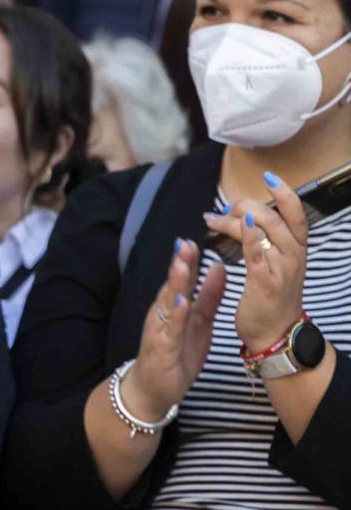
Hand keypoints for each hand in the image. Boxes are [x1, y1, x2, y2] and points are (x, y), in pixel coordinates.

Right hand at [122, 236, 225, 418]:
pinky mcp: (161, 348)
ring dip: (173, 284)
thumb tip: (219, 267)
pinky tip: (181, 303)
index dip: (188, 260)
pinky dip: (175, 316)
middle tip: (185, 244)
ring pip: (167, 304)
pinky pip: (169, 330)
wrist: (154, 389)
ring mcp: (160, 330)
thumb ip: (208, 296)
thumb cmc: (176, 354)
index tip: (195, 239)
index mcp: (175, 307)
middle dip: (178, 266)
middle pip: (172, 285)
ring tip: (181, 266)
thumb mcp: (200, 322)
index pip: (182, 279)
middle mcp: (164, 314)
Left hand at [207, 171, 307, 352]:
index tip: (268, 176)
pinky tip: (233, 224)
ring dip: (236, 218)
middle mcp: (293, 255)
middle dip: (249, 205)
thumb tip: (245, 216)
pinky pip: (256, 252)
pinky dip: (246, 235)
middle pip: (277, 216)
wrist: (275, 334)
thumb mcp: (275, 265)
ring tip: (213, 219)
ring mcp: (281, 267)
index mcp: (296, 249)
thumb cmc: (271, 298)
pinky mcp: (265, 281)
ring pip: (265, 229)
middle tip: (225, 208)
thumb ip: (264, 240)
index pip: (295, 213)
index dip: (284, 192)